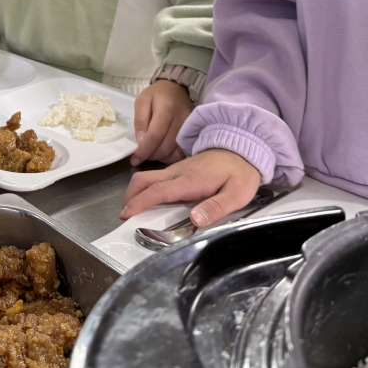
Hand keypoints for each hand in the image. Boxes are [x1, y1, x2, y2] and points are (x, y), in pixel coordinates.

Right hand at [119, 149, 260, 225]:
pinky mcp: (179, 170)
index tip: (126, 214)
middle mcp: (178, 172)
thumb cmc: (241, 173)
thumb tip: (194, 219)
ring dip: (135, 192)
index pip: (158, 191)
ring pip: (147, 177)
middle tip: (124, 215)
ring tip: (132, 210)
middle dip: (130, 197)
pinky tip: (148, 200)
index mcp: (190, 180)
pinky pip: (155, 178)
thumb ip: (217, 207)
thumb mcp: (237, 194)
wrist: (243, 148)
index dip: (139, 203)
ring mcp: (177, 169)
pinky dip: (145, 189)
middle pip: (144, 180)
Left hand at [130, 80, 192, 165]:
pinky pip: (183, 152)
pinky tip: (163, 152)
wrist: (176, 88)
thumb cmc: (156, 95)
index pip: (155, 135)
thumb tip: (141, 141)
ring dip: (160, 158)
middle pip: (165, 147)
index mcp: (166, 108)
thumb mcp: (141, 101)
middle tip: (143, 155)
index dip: (144, 150)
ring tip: (152, 152)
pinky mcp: (194, 133)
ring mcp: (190, 127)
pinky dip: (171, 157)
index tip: (135, 158)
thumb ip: (140, 121)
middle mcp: (181, 119)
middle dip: (151, 156)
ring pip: (175, 152)